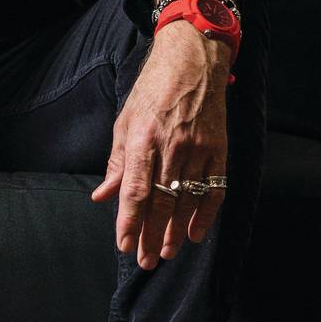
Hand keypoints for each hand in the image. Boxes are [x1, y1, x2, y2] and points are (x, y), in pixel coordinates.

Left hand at [89, 24, 229, 270]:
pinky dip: (206, 214)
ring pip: (186, 200)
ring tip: (166, 252)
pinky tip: (195, 233)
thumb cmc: (153, 89)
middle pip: (160, 202)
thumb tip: (102, 196)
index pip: (134, 191)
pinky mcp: (218, 149)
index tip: (124, 245)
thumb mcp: (125, 120)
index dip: (129, 222)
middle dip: (151, 235)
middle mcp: (171, 147)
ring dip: (175, 231)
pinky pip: (214, 189)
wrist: (192, 60)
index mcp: (142, 139)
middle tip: (145, 260)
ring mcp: (198, 150)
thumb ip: (117, 163)